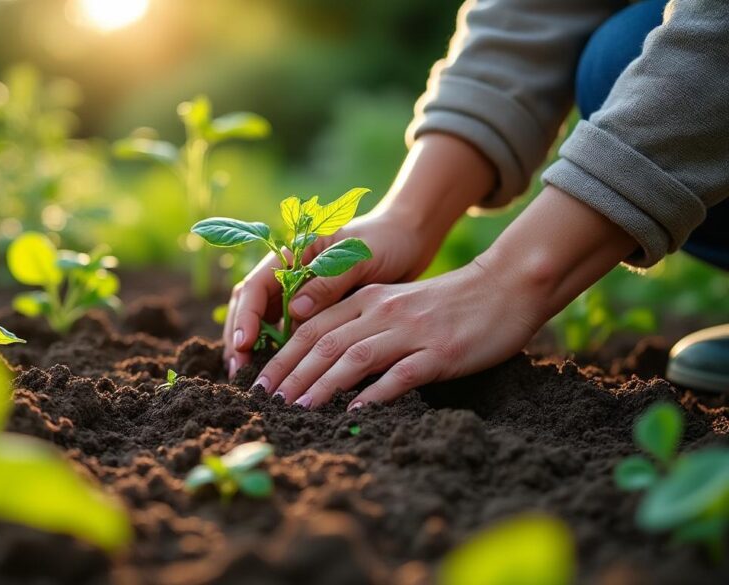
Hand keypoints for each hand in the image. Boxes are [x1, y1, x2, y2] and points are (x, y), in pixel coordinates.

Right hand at [221, 212, 432, 375]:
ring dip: (255, 351)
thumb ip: (328, 281)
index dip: (245, 316)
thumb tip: (295, 312)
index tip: (244, 344)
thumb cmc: (385, 240)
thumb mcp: (357, 256)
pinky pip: (289, 334)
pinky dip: (281, 355)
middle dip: (240, 339)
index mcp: (292, 255)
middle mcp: (288, 276)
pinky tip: (282, 376)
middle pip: (250, 308)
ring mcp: (299, 294)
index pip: (254, 286)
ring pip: (264, 324)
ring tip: (254, 380)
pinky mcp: (315, 312)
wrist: (409, 240)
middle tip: (241, 372)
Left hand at [251, 187, 638, 409]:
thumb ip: (362, 323)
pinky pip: (401, 375)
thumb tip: (325, 357)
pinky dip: (375, 394)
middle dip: (290, 374)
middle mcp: (382, 312)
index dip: (282, 355)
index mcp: (368, 299)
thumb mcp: (396, 303)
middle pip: (324, 343)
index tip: (259, 382)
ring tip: (297, 410)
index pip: (312, 327)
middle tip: (266, 401)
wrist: (505, 287)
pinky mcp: (439, 352)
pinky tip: (355, 412)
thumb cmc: (448, 302)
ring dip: (321, 386)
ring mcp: (410, 332)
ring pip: (353, 358)